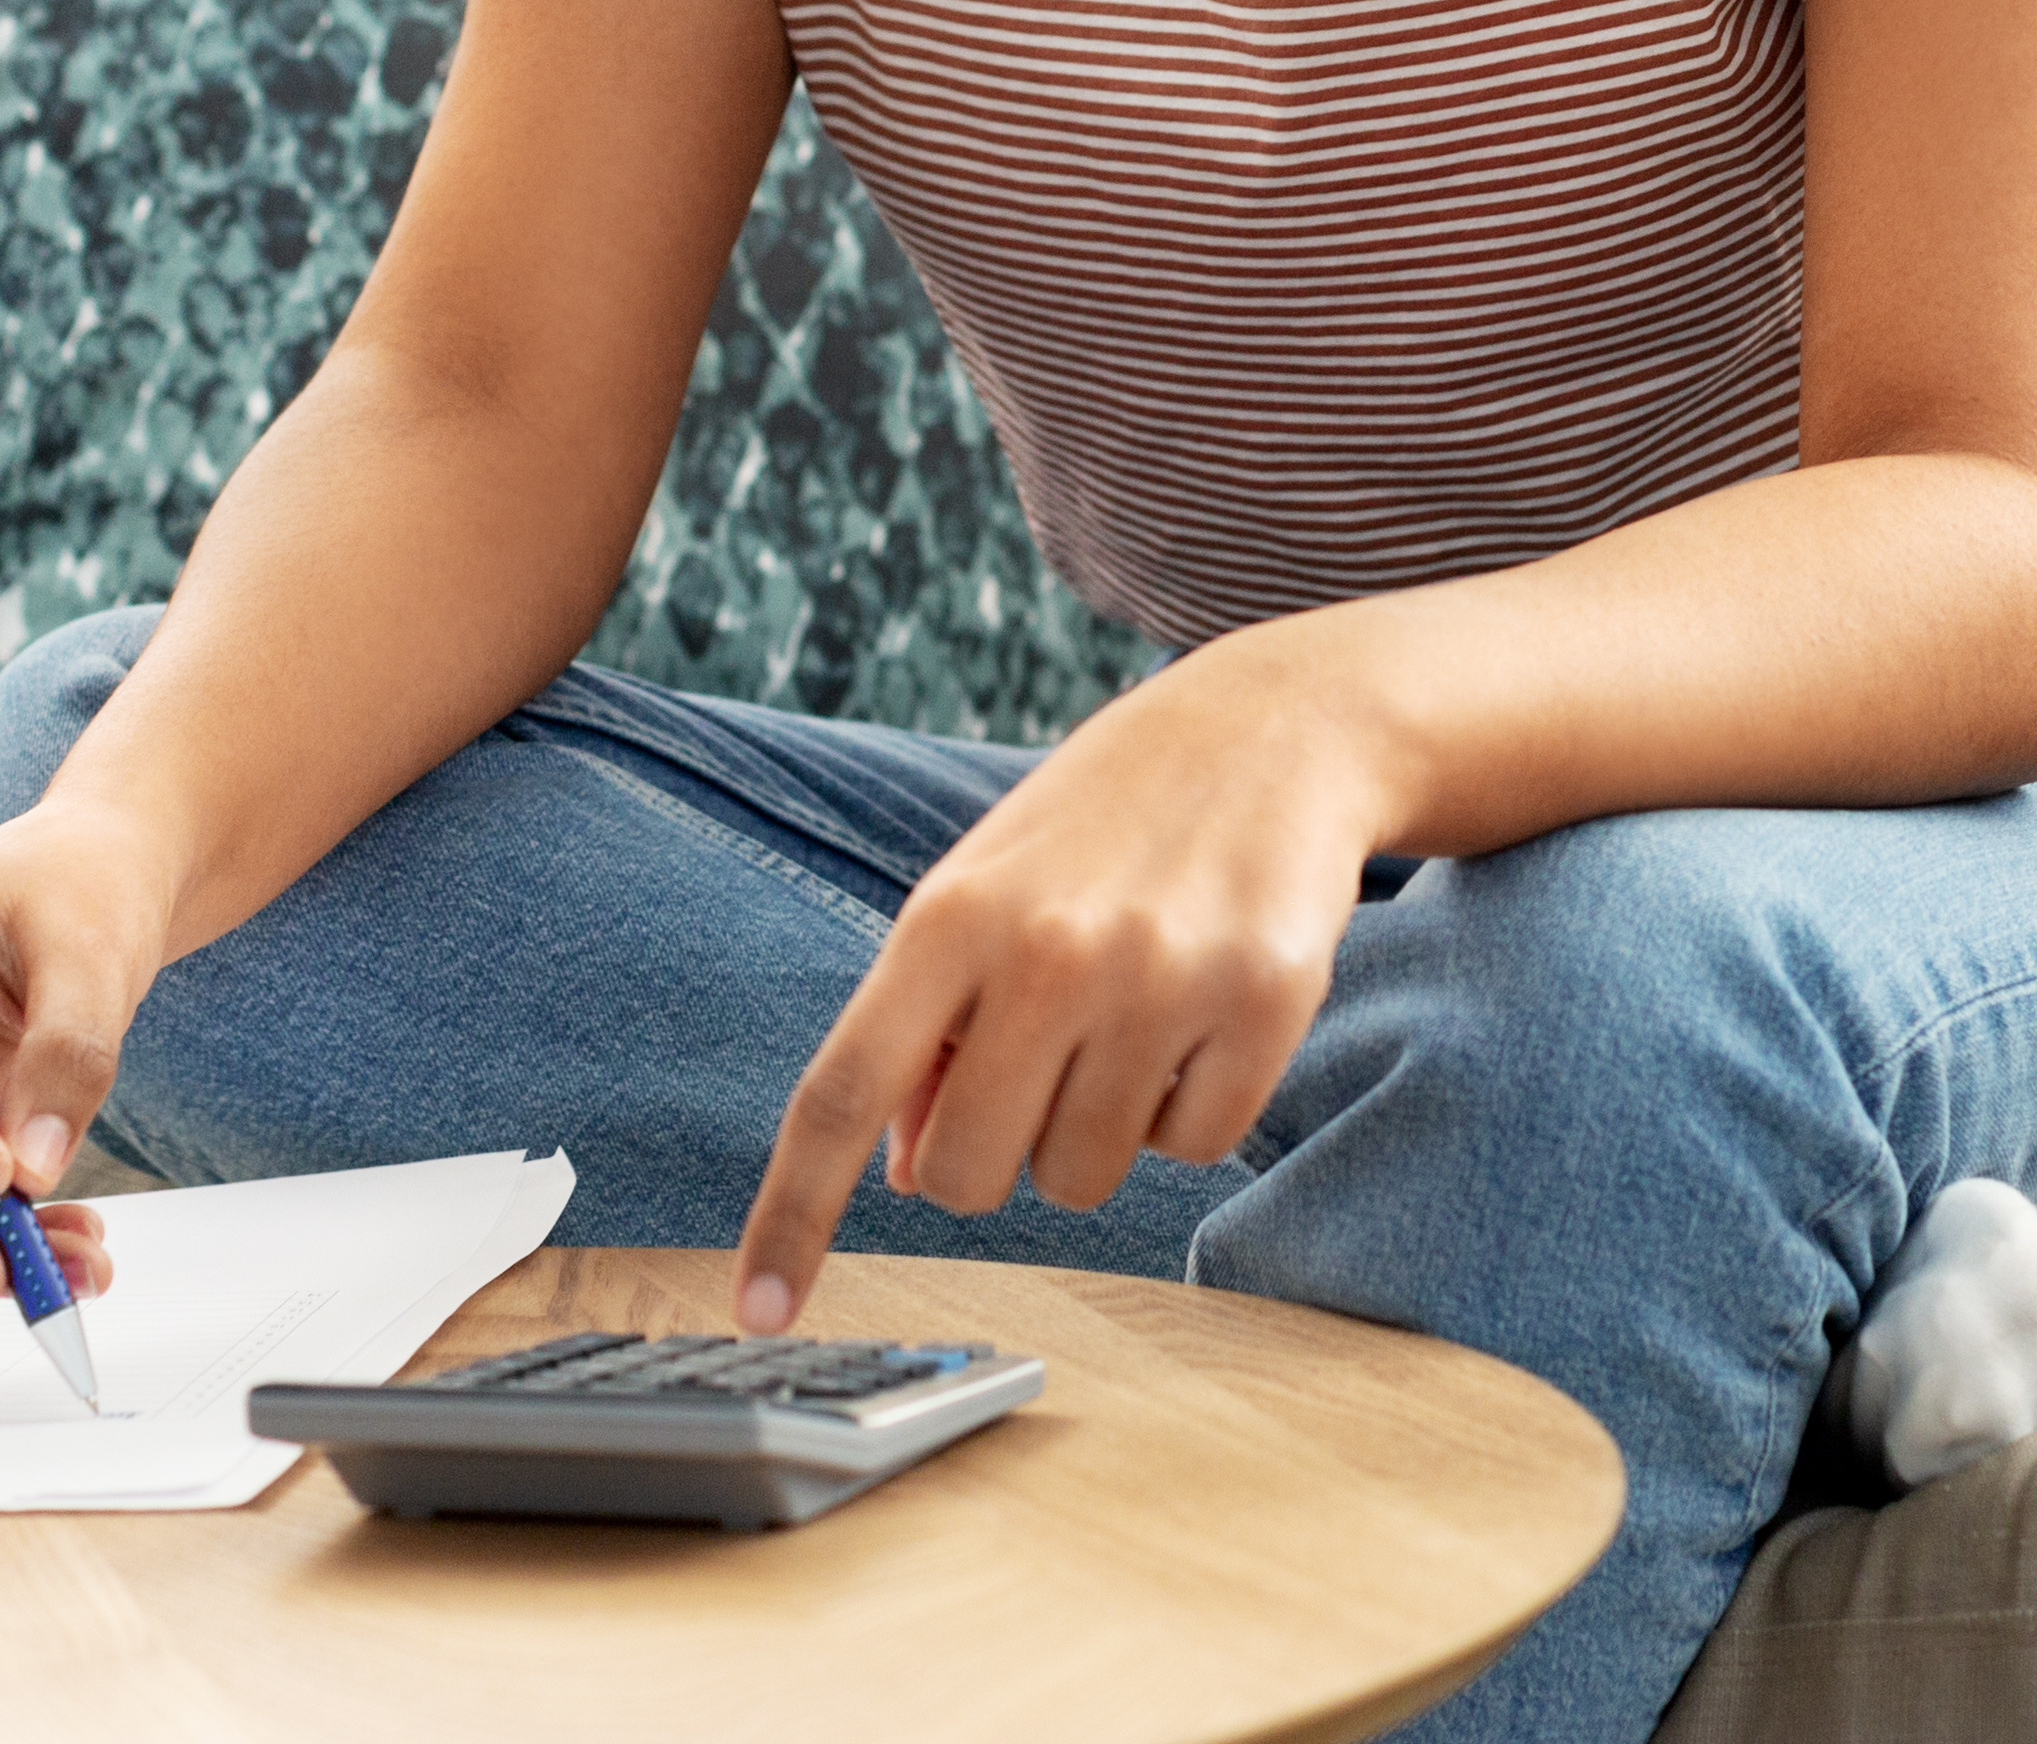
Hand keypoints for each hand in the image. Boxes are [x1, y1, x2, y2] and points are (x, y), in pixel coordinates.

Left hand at [734, 640, 1401, 1331]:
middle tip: (1034, 1071)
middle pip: (969, 1175)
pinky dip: (1190, 1110)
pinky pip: (1193, 1150)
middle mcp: (1049, 952)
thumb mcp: (984, 888)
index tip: (763, 1309)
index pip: (843, 1093)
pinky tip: (1200, 1012)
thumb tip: (904, 1168)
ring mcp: (1162, 980)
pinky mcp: (1267, 1003)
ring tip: (1129, 1016)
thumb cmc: (1102, 824)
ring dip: (1096, 1128)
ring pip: (1085, 1176)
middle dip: (990, 1155)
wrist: (1274, 727)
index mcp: (951, 915)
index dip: (794, 1212)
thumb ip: (927, 1021)